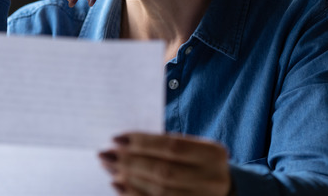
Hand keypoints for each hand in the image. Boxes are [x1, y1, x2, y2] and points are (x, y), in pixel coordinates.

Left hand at [99, 132, 231, 195]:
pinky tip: (119, 186)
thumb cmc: (198, 163)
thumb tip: (123, 144)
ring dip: (129, 179)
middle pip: (164, 171)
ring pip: (159, 191)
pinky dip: (134, 195)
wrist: (221, 190)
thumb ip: (165, 146)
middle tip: (106, 154)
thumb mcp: (192, 149)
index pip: (172, 146)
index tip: (116, 138)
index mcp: (212, 154)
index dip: (142, 142)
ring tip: (109, 169)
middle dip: (130, 162)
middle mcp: (212, 179)